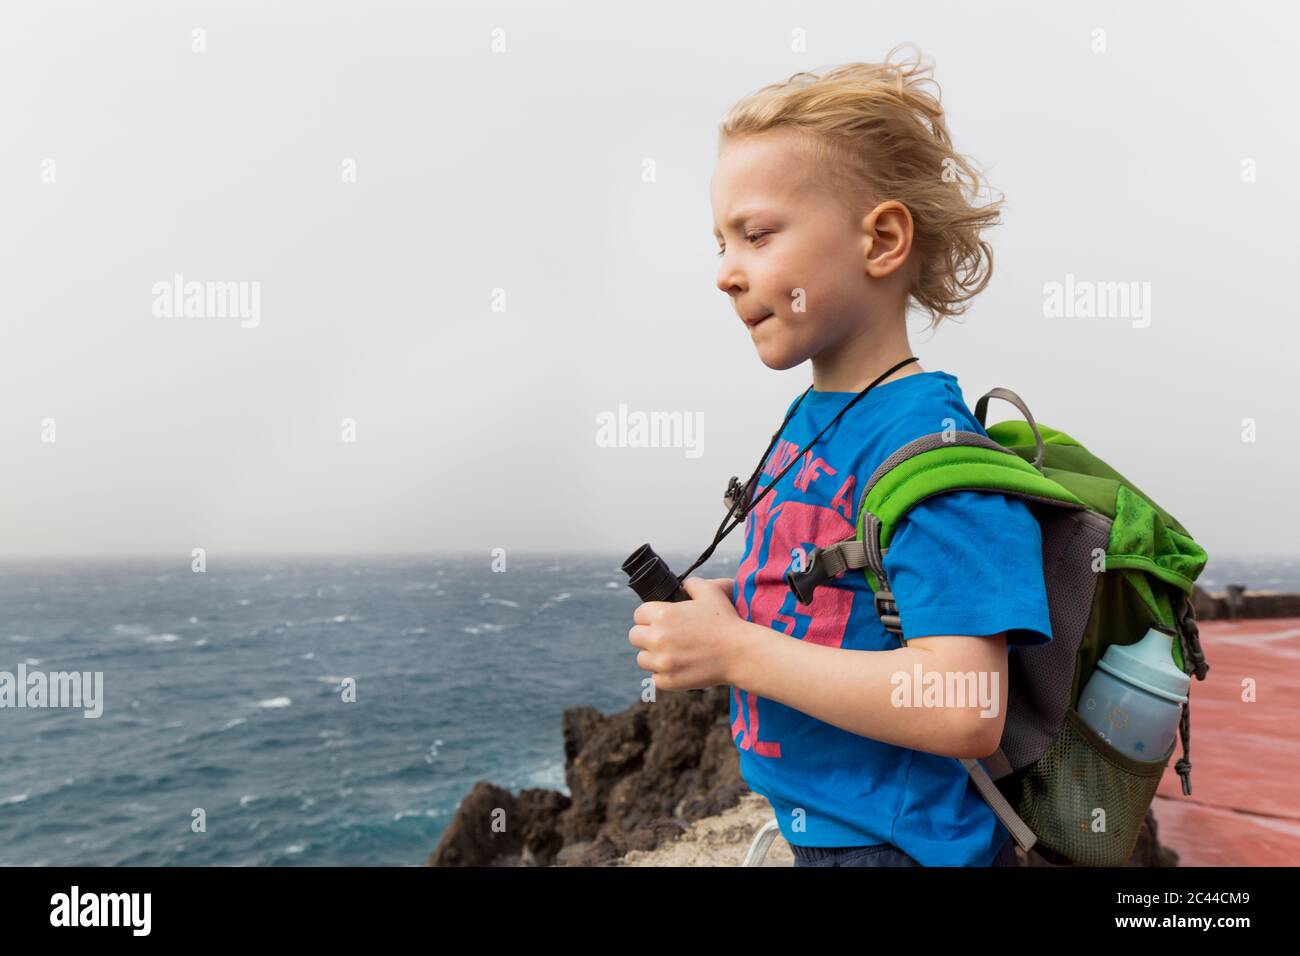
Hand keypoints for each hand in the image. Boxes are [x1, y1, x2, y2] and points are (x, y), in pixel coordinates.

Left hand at [628, 577, 742, 691]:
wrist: (741, 653)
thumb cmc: (727, 621)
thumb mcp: (710, 592)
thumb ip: (691, 584)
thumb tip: (682, 585)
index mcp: (662, 614)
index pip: (638, 614)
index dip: (649, 616)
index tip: (659, 621)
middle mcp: (657, 638)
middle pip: (635, 636)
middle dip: (647, 635)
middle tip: (663, 637)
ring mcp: (662, 662)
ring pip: (642, 659)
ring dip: (653, 656)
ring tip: (670, 653)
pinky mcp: (668, 681)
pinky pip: (654, 678)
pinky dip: (663, 674)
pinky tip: (677, 667)